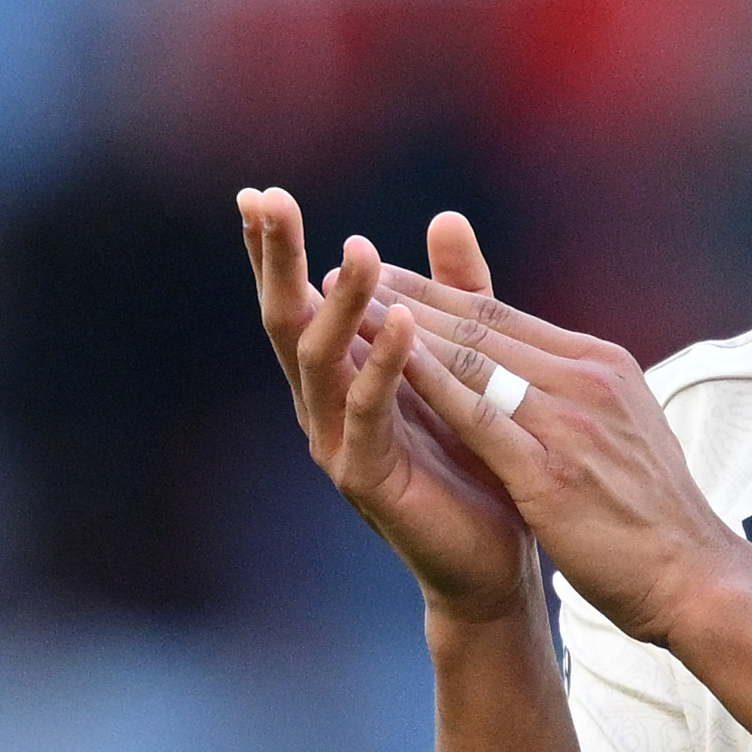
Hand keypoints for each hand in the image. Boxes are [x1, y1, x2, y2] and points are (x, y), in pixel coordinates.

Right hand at [242, 189, 532, 622]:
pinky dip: (381, 368)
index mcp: (338, 373)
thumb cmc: (474, 460)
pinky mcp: (366, 478)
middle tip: (266, 199)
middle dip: (274, 259)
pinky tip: (397, 324)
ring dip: (338, 304)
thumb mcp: (464, 361)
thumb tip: (445, 216)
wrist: (493, 559)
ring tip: (353, 250)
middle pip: (286, 319)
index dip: (272, 250)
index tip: (258, 192)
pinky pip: (367, 414)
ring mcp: (337, 442)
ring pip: (320, 361)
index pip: (297, 298)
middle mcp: (322, 404)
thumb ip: (454, 294)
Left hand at [352, 258, 751, 650]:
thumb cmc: (652, 517)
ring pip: (472, 358)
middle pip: (481, 324)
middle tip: (347, 269)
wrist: (694, 578)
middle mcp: (586, 378)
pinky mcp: (551, 469)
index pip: (504, 316)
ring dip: (403, 327)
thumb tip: (543, 369)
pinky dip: (429, 383)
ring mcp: (570, 420)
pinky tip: (388, 364)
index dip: (439, 292)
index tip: (386, 274)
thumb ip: (577, 392)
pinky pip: (478, 414)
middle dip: (406, 294)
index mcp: (600, 365)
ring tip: (346, 307)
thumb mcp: (620, 429)